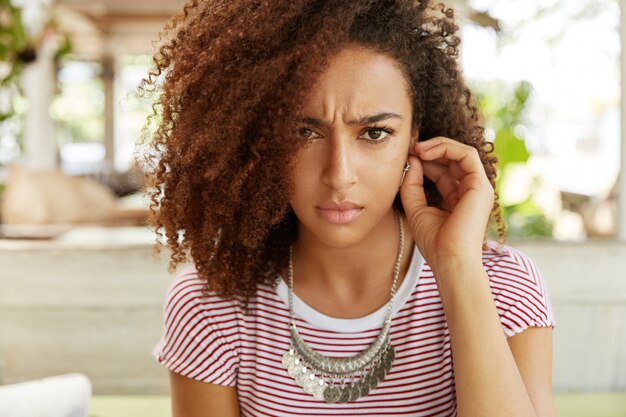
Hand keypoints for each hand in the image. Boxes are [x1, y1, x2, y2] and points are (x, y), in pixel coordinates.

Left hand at [399, 137, 493, 270]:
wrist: (449, 260)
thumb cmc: (434, 242)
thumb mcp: (415, 208)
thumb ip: (412, 184)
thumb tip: (412, 159)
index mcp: (457, 198)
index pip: (441, 171)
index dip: (423, 160)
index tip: (405, 156)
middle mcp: (470, 191)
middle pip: (452, 160)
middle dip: (430, 150)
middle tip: (409, 148)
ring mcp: (478, 187)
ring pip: (461, 152)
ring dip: (437, 146)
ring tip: (416, 148)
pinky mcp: (481, 185)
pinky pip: (467, 154)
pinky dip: (446, 148)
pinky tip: (425, 153)